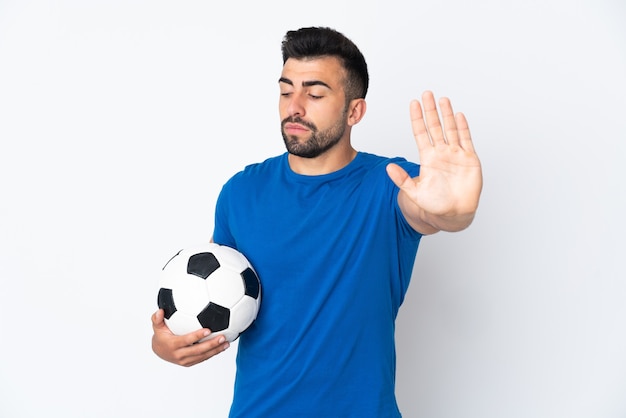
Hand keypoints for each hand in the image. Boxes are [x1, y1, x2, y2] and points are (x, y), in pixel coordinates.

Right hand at [151, 309, 229, 366]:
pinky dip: (213, 353)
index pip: (187, 340)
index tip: (208, 330)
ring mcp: (185, 361)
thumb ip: (157, 318)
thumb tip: (160, 311)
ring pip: (203, 356)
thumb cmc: (161, 335)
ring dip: (216, 350)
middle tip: (223, 337)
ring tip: (227, 343)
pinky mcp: (189, 363)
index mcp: (173, 345)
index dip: (197, 336)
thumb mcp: (157, 327)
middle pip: (198, 350)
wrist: (159, 351)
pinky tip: (223, 347)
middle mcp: (179, 355)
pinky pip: (203, 358)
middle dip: (211, 344)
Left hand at [386, 91, 481, 232]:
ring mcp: (455, 154)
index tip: (413, 103)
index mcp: (427, 158)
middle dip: (431, 110)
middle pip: (435, 127)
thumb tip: (388, 167)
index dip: (417, 118)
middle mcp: (441, 153)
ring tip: (442, 100)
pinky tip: (459, 115)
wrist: (454, 214)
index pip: (421, 133)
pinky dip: (463, 127)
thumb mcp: (414, 193)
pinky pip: (466, 140)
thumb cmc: (435, 205)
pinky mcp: (469, 159)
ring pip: (451, 129)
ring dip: (447, 114)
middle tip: (426, 94)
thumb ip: (402, 180)